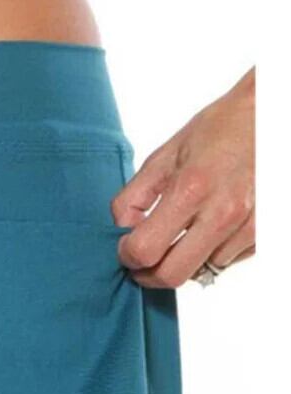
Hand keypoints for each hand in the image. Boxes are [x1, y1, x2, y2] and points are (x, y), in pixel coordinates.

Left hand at [112, 68, 254, 287]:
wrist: (271, 117)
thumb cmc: (220, 130)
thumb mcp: (165, 156)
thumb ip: (133, 197)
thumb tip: (120, 230)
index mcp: (191, 190)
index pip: (145, 250)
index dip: (127, 256)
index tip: (125, 249)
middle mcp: (222, 213)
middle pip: (171, 275)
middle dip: (148, 274)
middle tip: (141, 263)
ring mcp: (246, 227)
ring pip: (198, 272)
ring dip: (182, 261)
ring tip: (182, 234)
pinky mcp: (262, 233)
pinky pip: (224, 262)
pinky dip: (208, 253)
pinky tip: (208, 228)